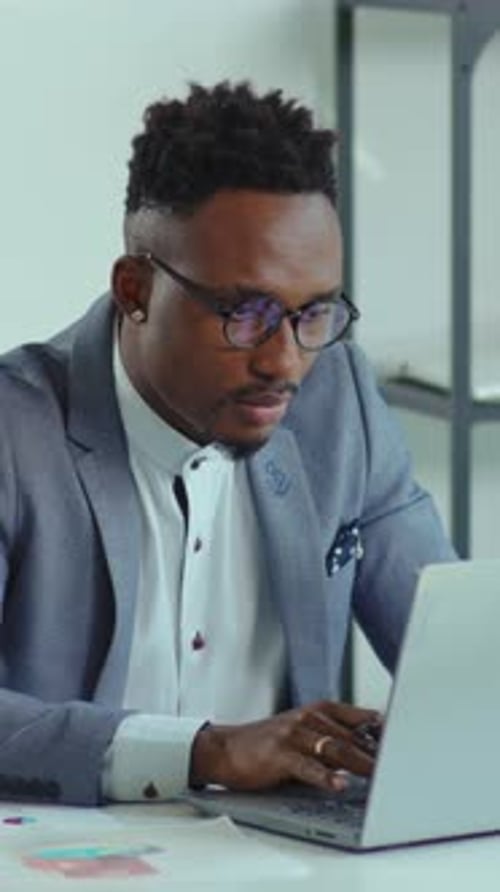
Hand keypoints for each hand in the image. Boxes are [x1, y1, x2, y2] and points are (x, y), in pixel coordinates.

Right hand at [189, 700, 381, 792]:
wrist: (225, 748)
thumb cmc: (267, 744)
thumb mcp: (304, 734)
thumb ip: (334, 740)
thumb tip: (371, 753)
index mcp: (318, 711)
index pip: (359, 719)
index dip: (383, 732)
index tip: (407, 741)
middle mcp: (308, 718)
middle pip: (351, 737)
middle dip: (376, 753)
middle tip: (400, 766)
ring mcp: (293, 734)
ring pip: (334, 749)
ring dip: (358, 763)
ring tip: (378, 775)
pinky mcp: (279, 754)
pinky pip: (307, 766)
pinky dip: (325, 776)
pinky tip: (338, 784)